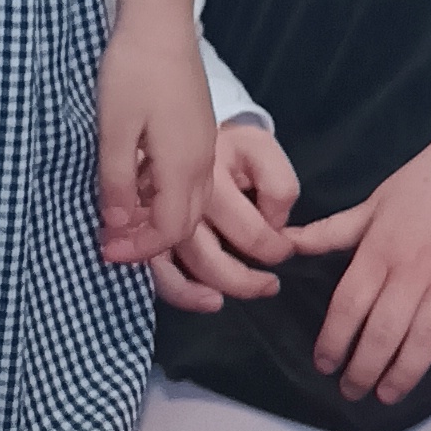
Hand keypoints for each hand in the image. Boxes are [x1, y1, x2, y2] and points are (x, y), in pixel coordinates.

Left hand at [96, 12, 215, 267]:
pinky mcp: (197, 131)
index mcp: (183, 167)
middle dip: (148, 240)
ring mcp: (202, 146)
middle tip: (110, 241)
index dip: (138, 249)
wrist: (160, 22)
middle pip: (183, 222)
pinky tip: (133, 181)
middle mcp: (201, 163)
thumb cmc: (133, 72)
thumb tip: (116, 224)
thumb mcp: (114, 130)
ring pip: (188, 201)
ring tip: (118, 214)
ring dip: (156, 217)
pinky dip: (162, 194)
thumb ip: (116, 181)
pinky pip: (187, 179)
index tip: (105, 249)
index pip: (169, 230)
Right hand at [152, 120, 300, 311]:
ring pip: (172, 270)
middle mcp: (178, 202)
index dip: (274, 248)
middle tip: (270, 286)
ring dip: (197, 295)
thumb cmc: (229, 147)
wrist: (182, 128)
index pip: (249, 231)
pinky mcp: (143, 228)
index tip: (286, 248)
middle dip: (242, 282)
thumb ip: (278, 184)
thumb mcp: (261, 149)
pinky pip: (156, 270)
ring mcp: (155, 217)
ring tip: (222, 302)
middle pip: (207, 260)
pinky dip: (176, 290)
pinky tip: (201, 298)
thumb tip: (273, 223)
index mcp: (210, 178)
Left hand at [293, 104, 430, 403]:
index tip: (324, 366)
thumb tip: (284, 244)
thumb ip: (331, 231)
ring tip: (387, 395)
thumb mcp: (374, 201)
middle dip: (363, 369)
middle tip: (352, 393)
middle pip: (383, 331)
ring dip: (405, 373)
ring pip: (426, 338)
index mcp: (380, 248)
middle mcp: (414, 267)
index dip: (333, 341)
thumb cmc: (428, 180)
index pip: (348, 306)